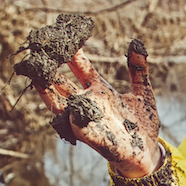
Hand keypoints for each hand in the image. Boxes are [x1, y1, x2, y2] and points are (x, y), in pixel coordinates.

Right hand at [33, 40, 161, 178]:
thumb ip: (138, 69)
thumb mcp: (142, 92)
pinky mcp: (92, 137)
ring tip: (37, 77)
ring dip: (48, 91)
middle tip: (39, 49)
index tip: (62, 33)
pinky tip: (67, 104)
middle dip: (50, 67)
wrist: (148, 152)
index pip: (80, 66)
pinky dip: (71, 115)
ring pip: (60, 104)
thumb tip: (136, 43)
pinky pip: (76, 125)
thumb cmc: (142, 124)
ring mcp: (87, 119)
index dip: (71, 51)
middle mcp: (88, 102)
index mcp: (99, 90)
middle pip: (62, 82)